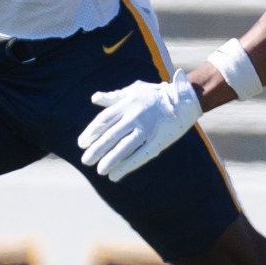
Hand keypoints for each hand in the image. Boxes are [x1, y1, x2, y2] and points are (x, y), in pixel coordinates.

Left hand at [78, 70, 202, 180]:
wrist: (184, 98)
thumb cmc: (156, 93)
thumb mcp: (133, 90)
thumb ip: (113, 97)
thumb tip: (94, 98)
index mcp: (127, 105)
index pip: (104, 120)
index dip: (91, 132)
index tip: (81, 143)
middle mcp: (134, 117)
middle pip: (111, 136)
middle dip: (97, 149)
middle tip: (85, 161)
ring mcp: (146, 130)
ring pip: (124, 147)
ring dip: (110, 160)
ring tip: (100, 170)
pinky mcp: (157, 141)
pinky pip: (140, 155)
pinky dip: (127, 166)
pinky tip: (116, 175)